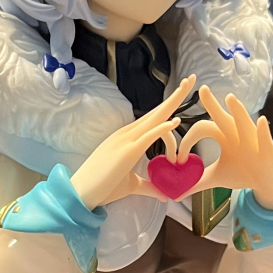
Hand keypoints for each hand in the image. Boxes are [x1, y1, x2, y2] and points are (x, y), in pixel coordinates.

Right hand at [70, 75, 194, 209]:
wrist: (81, 194)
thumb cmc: (103, 188)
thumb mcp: (131, 185)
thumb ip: (149, 186)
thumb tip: (164, 193)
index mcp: (127, 138)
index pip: (152, 118)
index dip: (168, 106)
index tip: (182, 95)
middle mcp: (127, 134)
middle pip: (156, 111)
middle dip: (175, 96)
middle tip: (191, 78)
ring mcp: (126, 141)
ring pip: (154, 118)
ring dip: (172, 102)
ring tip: (188, 87)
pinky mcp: (126, 152)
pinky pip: (147, 137)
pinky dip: (162, 128)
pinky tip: (176, 120)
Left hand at [179, 87, 272, 210]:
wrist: (267, 182)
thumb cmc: (243, 174)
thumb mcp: (216, 178)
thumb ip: (196, 182)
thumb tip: (176, 193)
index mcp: (222, 136)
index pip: (201, 129)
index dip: (187, 141)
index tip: (178, 159)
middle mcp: (236, 133)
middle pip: (221, 116)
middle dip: (211, 103)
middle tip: (201, 89)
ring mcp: (252, 139)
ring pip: (243, 122)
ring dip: (237, 111)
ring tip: (230, 98)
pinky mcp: (267, 148)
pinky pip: (264, 137)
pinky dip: (262, 130)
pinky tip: (261, 121)